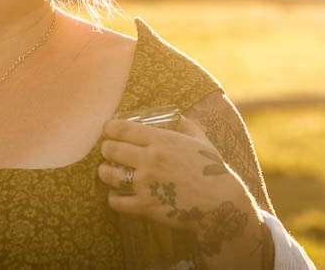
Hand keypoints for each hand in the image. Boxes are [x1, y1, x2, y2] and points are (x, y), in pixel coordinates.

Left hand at [98, 115, 262, 259]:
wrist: (220, 204)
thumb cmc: (213, 171)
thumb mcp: (202, 142)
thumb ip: (188, 126)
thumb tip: (180, 117)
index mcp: (162, 141)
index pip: (124, 129)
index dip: (110, 128)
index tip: (107, 129)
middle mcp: (149, 159)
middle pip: (112, 150)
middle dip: (106, 149)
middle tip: (107, 151)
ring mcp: (145, 184)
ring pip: (109, 175)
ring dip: (104, 172)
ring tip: (106, 171)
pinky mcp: (145, 206)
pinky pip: (116, 201)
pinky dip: (113, 198)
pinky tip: (116, 195)